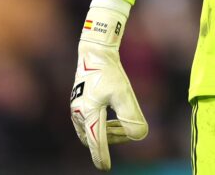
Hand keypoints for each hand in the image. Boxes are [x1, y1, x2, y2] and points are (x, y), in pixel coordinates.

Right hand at [71, 4, 147, 169]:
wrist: (95, 51)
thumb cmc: (109, 71)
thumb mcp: (124, 93)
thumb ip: (131, 116)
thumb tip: (137, 136)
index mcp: (89, 114)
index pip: (96, 142)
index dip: (101, 156)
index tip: (106, 167)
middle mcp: (79, 114)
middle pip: (93, 137)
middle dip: (108, 140)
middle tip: (126, 134)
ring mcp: (77, 108)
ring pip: (90, 130)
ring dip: (106, 131)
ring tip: (122, 124)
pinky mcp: (78, 102)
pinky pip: (88, 121)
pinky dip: (100, 123)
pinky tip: (113, 115)